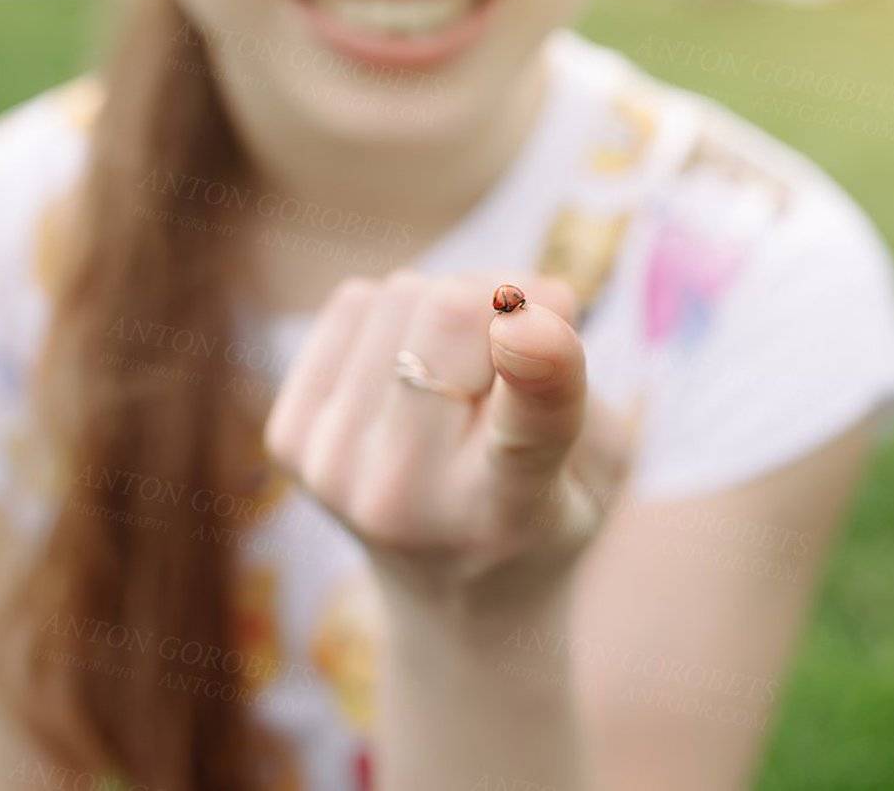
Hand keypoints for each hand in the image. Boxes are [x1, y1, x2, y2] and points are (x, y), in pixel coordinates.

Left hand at [261, 269, 632, 615]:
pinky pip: (355, 304)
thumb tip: (511, 311)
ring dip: (451, 309)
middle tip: (523, 335)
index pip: (526, 429)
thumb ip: (571, 384)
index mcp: (512, 513)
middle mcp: (411, 501)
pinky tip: (413, 376)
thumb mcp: (602, 461)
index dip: (534, 366)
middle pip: (452, 312)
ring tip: (468, 371)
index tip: (531, 324)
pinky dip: (397, 317)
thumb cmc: (552, 506)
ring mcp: (336, 473)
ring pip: (402, 294)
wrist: (457, 599)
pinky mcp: (290, 440)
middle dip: (503, 297)